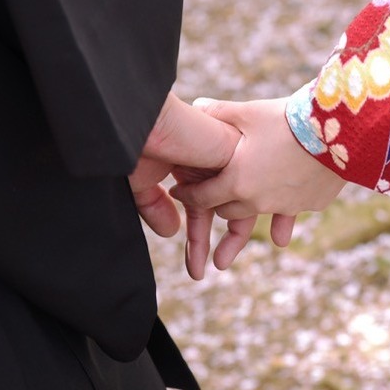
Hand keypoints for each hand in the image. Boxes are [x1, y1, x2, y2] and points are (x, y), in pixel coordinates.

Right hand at [129, 93, 243, 277]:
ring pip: (244, 201)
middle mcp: (214, 163)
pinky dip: (246, 215)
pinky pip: (252, 190)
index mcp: (193, 166)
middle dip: (222, 241)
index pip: (204, 207)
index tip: (198, 269)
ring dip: (236, 234)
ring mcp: (228, 158)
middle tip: (215, 268)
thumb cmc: (136, 144)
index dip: (200, 239)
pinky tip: (237, 229)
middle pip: (229, 208)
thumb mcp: (143, 182)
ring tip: (222, 263)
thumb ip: (156, 206)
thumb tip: (174, 233)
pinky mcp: (238, 154)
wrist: (142, 120)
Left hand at [171, 98, 345, 269]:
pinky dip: (284, 212)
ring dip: (247, 212)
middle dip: (215, 204)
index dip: (187, 194)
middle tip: (209, 197)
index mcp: (236, 182)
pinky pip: (291, 211)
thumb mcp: (248, 112)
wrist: (339, 131)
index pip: (201, 197)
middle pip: (227, 211)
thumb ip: (218, 112)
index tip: (179, 192)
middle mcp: (258, 201)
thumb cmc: (287, 119)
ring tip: (241, 212)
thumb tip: (196, 105)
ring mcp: (286, 206)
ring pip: (257, 214)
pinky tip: (283, 223)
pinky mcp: (311, 204)